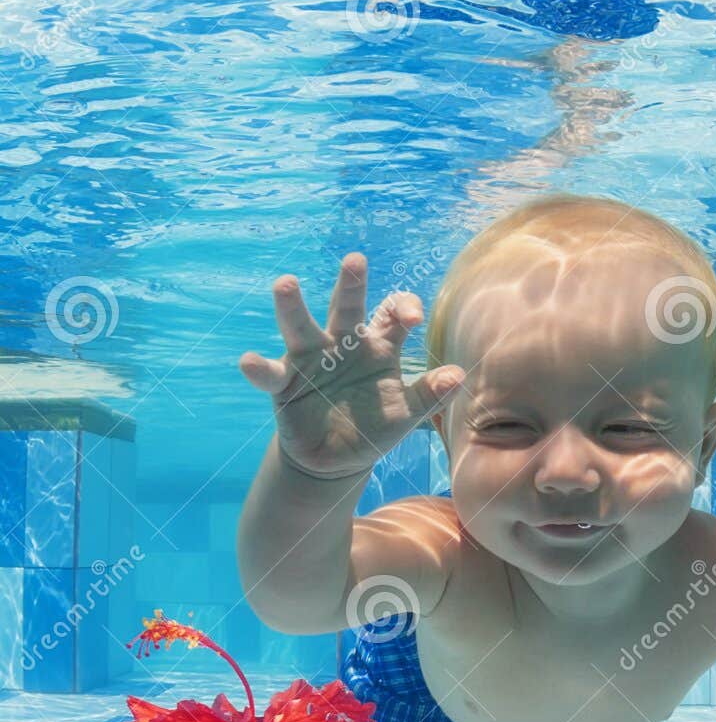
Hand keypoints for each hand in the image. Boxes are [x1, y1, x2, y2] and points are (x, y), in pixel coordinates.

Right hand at [238, 254, 464, 479]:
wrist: (336, 461)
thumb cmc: (374, 427)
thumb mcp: (406, 413)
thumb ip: (429, 393)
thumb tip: (459, 374)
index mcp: (378, 345)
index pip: (392, 313)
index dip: (403, 309)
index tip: (411, 320)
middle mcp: (343, 342)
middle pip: (346, 307)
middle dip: (351, 285)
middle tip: (355, 261)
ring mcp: (310, 359)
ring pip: (301, 326)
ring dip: (292, 306)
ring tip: (285, 284)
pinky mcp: (284, 382)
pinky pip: (269, 372)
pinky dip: (258, 367)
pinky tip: (249, 362)